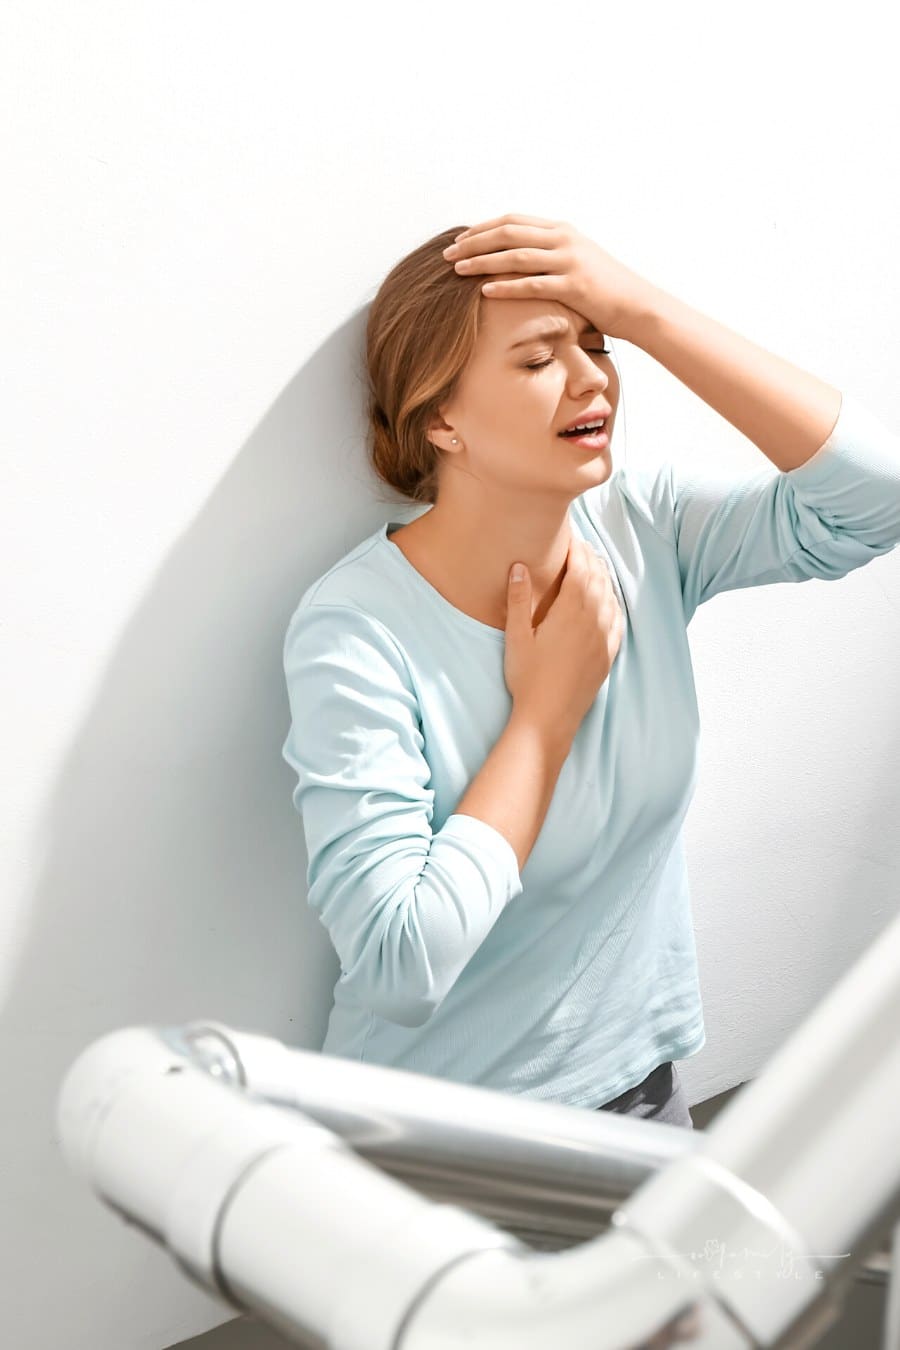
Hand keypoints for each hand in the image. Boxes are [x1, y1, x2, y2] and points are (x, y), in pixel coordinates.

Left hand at [443, 212, 656, 337]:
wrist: (637, 305)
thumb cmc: (603, 289)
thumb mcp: (576, 262)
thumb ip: (549, 254)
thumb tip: (519, 258)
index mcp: (561, 230)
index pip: (513, 221)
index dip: (483, 228)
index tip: (459, 239)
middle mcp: (564, 240)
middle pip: (509, 233)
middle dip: (474, 242)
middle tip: (448, 254)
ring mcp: (569, 261)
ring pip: (516, 256)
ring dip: (483, 262)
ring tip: (458, 271)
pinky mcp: (574, 286)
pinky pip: (532, 284)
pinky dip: (506, 287)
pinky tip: (484, 293)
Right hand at [503, 538, 624, 744]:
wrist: (550, 718)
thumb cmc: (528, 678)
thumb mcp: (517, 636)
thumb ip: (519, 599)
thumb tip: (521, 566)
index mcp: (571, 611)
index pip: (581, 569)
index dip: (577, 550)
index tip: (570, 538)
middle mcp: (594, 620)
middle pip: (598, 579)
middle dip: (591, 559)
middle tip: (582, 547)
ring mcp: (604, 638)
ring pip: (611, 598)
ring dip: (604, 578)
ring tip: (595, 567)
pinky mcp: (608, 655)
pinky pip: (618, 620)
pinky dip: (614, 603)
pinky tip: (610, 601)